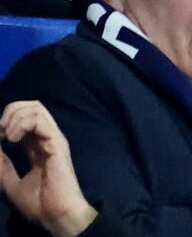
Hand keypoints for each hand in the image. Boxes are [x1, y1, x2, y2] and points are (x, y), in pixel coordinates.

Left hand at [0, 101, 96, 236]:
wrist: (56, 215)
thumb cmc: (40, 203)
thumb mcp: (11, 183)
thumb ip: (3, 165)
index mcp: (37, 145)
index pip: (26, 117)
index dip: (7, 121)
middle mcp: (46, 137)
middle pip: (32, 106)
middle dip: (11, 112)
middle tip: (1, 132)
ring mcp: (52, 138)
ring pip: (36, 108)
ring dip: (15, 118)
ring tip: (6, 136)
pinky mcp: (56, 142)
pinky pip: (40, 120)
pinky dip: (22, 124)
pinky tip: (12, 139)